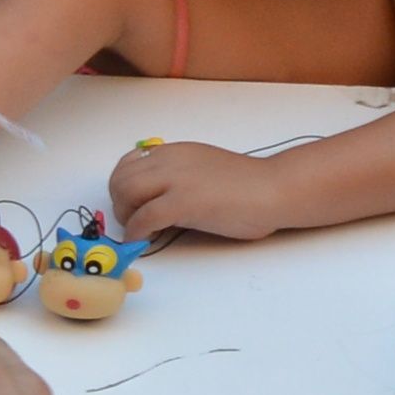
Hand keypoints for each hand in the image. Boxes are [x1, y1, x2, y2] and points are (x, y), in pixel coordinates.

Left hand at [109, 136, 286, 244]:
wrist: (274, 189)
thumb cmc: (248, 185)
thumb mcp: (204, 169)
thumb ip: (180, 176)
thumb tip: (157, 197)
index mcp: (176, 152)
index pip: (130, 162)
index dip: (123, 185)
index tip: (132, 203)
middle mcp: (171, 160)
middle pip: (121, 177)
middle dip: (119, 202)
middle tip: (133, 221)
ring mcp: (176, 180)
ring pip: (126, 192)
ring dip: (125, 216)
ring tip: (140, 231)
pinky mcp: (184, 202)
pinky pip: (144, 218)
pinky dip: (137, 232)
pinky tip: (144, 242)